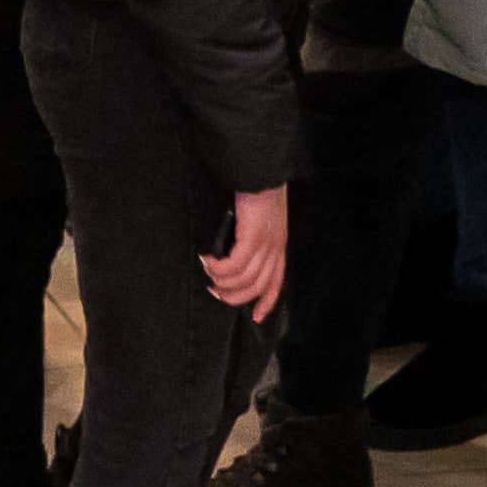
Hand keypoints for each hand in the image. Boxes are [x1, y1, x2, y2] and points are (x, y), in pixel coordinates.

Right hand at [206, 186, 286, 316]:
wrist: (261, 170)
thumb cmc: (256, 188)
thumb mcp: (260, 218)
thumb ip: (252, 236)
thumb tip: (232, 251)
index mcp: (278, 245)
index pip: (276, 282)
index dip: (266, 302)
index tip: (256, 317)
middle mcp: (275, 248)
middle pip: (257, 287)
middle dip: (234, 296)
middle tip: (215, 291)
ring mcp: (265, 244)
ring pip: (244, 279)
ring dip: (222, 281)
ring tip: (207, 273)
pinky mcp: (253, 237)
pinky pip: (235, 265)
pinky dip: (219, 268)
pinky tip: (208, 260)